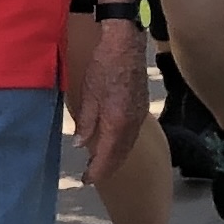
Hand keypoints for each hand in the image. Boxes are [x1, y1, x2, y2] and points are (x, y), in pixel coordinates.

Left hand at [70, 20, 147, 177]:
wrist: (126, 44)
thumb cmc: (104, 66)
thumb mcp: (88, 95)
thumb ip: (86, 123)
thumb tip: (80, 144)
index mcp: (116, 123)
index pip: (106, 156)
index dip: (96, 171)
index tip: (85, 180)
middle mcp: (131, 124)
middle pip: (120, 155)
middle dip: (106, 169)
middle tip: (92, 177)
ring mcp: (140, 116)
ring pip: (128, 146)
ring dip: (115, 158)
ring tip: (101, 164)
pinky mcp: (142, 107)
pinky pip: (133, 135)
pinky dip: (123, 146)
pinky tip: (114, 144)